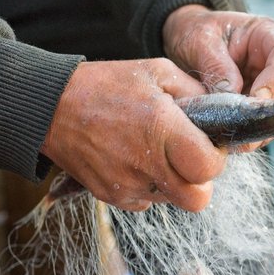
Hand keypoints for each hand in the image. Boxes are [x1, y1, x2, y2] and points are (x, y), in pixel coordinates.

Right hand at [41, 59, 226, 211]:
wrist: (50, 106)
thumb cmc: (106, 85)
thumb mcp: (157, 72)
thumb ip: (196, 92)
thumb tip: (223, 111)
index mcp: (162, 130)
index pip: (209, 169)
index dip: (216, 159)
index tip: (208, 146)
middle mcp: (146, 163)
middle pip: (197, 199)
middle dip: (201, 181)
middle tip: (191, 159)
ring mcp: (127, 184)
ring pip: (173, 201)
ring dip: (175, 182)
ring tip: (158, 153)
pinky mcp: (111, 196)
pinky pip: (146, 201)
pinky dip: (150, 186)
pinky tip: (137, 160)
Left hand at [162, 5, 273, 150]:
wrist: (186, 43)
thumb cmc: (195, 32)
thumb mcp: (200, 41)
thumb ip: (216, 66)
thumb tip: (231, 96)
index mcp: (267, 35)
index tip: (256, 98)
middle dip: (273, 110)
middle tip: (248, 126)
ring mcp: (272, 85)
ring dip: (265, 127)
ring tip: (240, 139)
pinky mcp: (262, 105)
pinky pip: (267, 123)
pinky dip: (254, 134)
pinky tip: (236, 141)